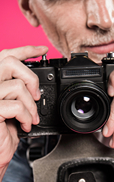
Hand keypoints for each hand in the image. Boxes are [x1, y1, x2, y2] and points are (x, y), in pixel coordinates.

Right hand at [0, 46, 47, 178]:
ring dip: (31, 105)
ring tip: (31, 118)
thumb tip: (35, 83)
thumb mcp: (13, 106)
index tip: (42, 50)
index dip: (25, 49)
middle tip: (36, 94)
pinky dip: (27, 117)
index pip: (5, 55)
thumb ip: (17, 90)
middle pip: (9, 62)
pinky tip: (25, 124)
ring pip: (17, 87)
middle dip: (30, 78)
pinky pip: (17, 106)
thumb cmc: (3, 132)